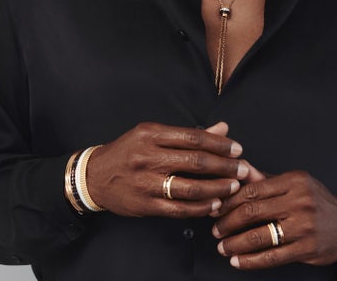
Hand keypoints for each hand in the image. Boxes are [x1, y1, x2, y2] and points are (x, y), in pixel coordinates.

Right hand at [86, 121, 246, 217]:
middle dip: (223, 165)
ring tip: (233, 186)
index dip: (219, 144)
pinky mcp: (145, 204)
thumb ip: (188, 134)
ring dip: (216, 188)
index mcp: (151, 134)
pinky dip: (199, 207)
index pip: (193, 137)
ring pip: (189, 187)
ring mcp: (146, 182)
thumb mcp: (153, 134)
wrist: (94, 176)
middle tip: (242, 168)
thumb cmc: (129, 151)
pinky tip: (214, 204)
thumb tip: (223, 129)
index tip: (237, 149)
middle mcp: (148, 156)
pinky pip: (178, 208)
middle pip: (194, 161)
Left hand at [211, 169, 336, 269]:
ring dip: (235, 243)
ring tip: (223, 247)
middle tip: (216, 228)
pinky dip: (250, 261)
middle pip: (253, 211)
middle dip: (228, 221)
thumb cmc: (316, 201)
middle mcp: (299, 201)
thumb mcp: (294, 183)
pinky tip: (237, 261)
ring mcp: (303, 226)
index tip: (217, 207)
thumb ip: (265, 179)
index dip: (230, 200)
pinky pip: (272, 257)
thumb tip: (239, 169)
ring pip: (260, 236)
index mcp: (294, 180)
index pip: (253, 189)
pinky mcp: (306, 248)